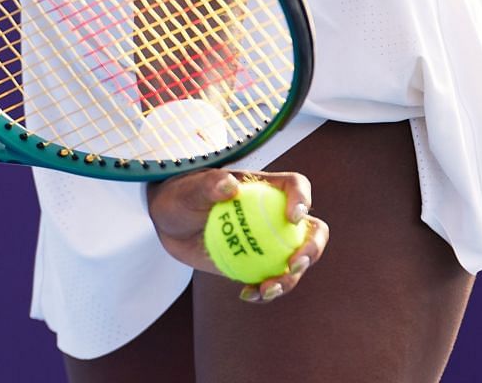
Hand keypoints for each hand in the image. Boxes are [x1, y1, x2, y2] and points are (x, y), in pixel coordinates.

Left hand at [147, 169, 328, 302]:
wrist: (170, 222)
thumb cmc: (182, 195)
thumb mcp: (190, 188)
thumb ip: (209, 185)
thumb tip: (230, 186)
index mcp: (266, 188)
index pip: (295, 186)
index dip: (303, 199)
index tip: (293, 217)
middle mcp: (275, 215)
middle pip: (310, 230)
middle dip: (311, 249)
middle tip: (294, 264)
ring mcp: (268, 243)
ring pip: (294, 263)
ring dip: (289, 280)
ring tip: (267, 290)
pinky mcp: (256, 265)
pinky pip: (269, 281)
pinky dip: (264, 292)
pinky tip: (247, 296)